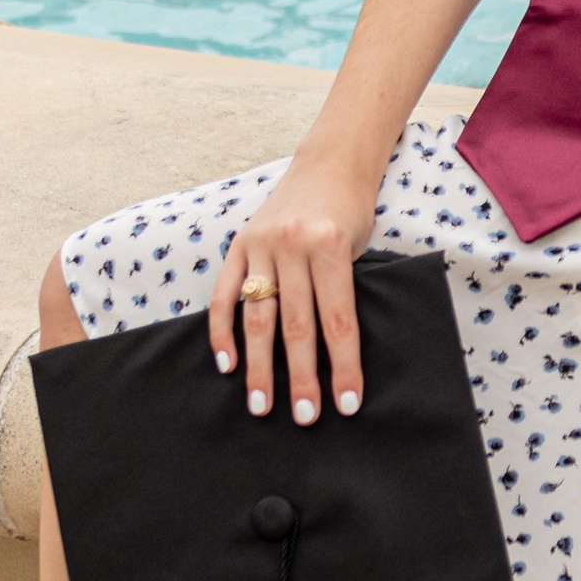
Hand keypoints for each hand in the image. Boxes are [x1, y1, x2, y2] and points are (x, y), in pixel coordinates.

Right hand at [209, 149, 376, 429]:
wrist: (329, 163)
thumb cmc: (352, 211)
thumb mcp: (358, 246)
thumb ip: (340, 290)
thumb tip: (333, 357)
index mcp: (329, 246)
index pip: (338, 320)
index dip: (343, 366)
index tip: (347, 404)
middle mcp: (292, 245)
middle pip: (295, 325)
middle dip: (301, 376)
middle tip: (304, 417)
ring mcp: (260, 245)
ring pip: (258, 316)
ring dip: (258, 366)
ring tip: (262, 404)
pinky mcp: (238, 243)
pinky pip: (224, 293)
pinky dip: (222, 330)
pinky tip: (227, 363)